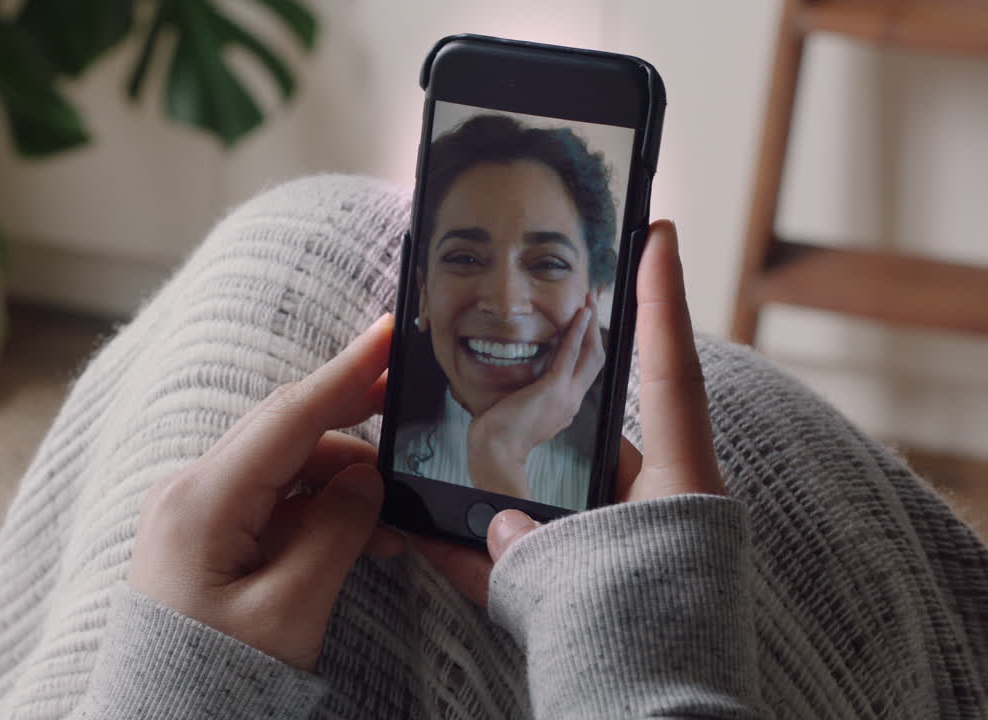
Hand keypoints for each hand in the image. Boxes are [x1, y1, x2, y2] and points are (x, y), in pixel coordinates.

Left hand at [126, 315, 404, 670]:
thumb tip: (366, 481)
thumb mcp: (288, 613)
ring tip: (395, 522)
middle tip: (412, 404)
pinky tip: (361, 535)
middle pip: (288, 436)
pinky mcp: (206, 536)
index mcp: (203, 500)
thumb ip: (335, 532)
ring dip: (342, 484)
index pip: (289, 418)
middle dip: (353, 422)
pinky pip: (272, 503)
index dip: (346, 374)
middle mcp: (192, 492)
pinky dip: (318, 511)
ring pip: (286, 470)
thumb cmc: (211, 683)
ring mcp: (196, 513)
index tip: (386, 333)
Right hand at [415, 220, 724, 605]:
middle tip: (489, 370)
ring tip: (429, 461)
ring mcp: (612, 548)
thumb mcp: (595, 582)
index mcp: (678, 487)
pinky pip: (518, 557)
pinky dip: (475, 551)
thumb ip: (539, 546)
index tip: (659, 230)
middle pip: (584, 439)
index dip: (663, 299)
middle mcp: (648, 509)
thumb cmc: (647, 650)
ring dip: (486, 493)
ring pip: (540, 500)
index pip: (671, 373)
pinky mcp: (576, 589)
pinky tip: (421, 538)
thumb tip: (495, 528)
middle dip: (529, 416)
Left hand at [465, 292, 604, 498]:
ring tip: (590, 300)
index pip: (585, 371)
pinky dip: (577, 332)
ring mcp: (567, 396)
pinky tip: (580, 314)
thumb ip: (532, 396)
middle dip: (597, 329)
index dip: (589, 345)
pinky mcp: (554, 389)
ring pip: (590, 354)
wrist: (495, 451)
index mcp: (566, 406)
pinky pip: (570, 354)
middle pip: (596, 359)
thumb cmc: (500, 433)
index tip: (585, 325)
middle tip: (593, 303)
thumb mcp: (523, 412)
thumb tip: (527, 383)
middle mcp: (572, 401)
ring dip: (591, 324)